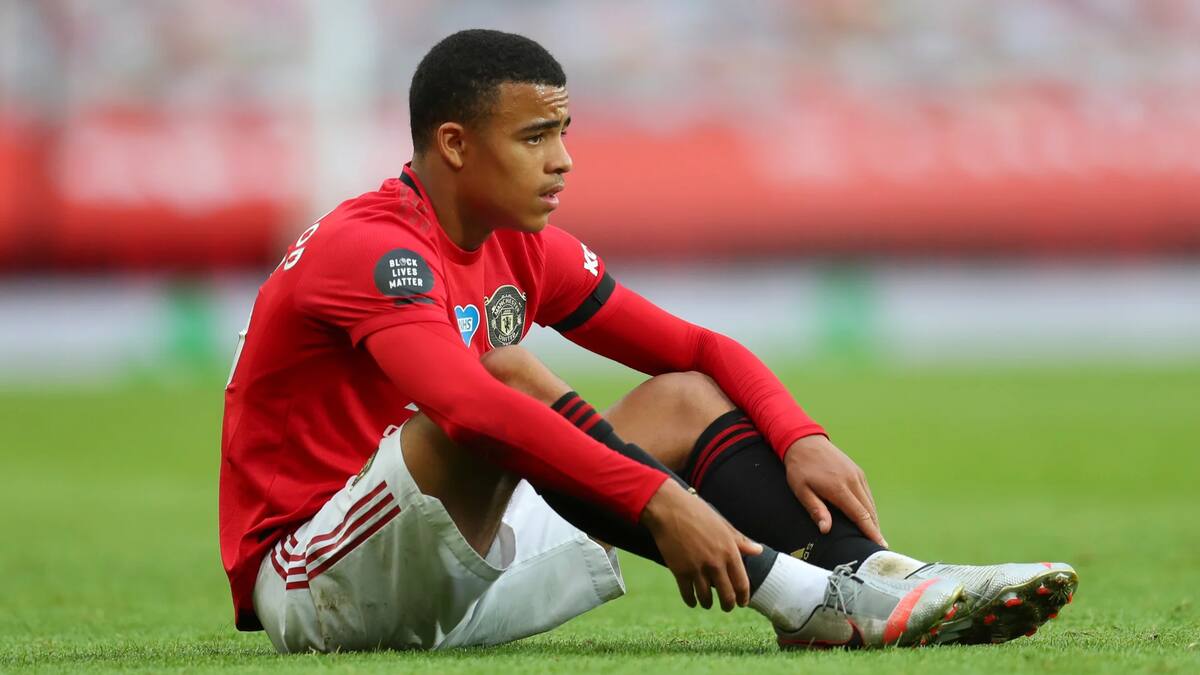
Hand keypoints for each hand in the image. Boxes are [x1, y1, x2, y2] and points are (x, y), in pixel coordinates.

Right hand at [641, 480, 762, 610]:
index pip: (742, 583)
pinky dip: (691, 601)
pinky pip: (688, 595)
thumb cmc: (697, 512)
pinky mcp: (680, 572)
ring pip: (706, 598)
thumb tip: (758, 551)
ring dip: (708, 604)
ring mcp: (697, 569)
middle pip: (726, 595)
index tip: (742, 602)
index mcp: (730, 551)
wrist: (669, 509)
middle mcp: (716, 563)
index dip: (743, 597)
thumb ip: (741, 541)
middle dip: (728, 605)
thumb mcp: (723, 525)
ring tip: (708, 604)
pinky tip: (692, 601)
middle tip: (727, 607)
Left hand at [783, 434, 886, 547]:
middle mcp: (852, 481)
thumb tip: (826, 530)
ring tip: (875, 537)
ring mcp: (857, 475)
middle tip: (880, 549)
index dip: (871, 532)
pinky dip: (870, 508)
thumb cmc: (800, 469)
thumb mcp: (801, 490)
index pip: (860, 515)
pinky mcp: (857, 472)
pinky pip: (867, 494)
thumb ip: (816, 509)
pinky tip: (868, 518)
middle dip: (875, 530)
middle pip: (869, 511)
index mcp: (838, 488)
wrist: (805, 441)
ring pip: (870, 502)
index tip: (880, 545)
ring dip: (874, 520)